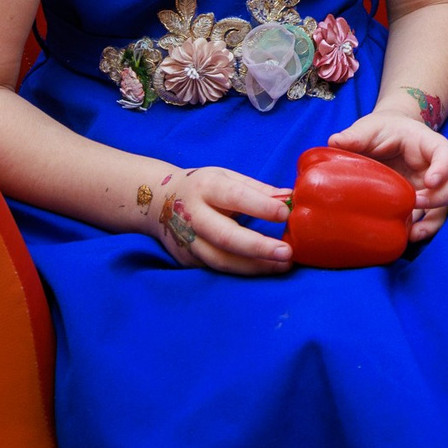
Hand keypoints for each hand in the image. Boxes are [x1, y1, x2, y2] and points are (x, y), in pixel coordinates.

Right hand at [149, 165, 293, 274]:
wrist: (157, 202)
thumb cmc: (203, 187)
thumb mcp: (227, 177)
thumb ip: (258, 189)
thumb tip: (290, 198)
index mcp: (206, 188)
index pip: (235, 197)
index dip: (261, 206)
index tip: (286, 213)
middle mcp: (193, 215)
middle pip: (225, 236)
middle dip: (258, 247)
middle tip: (287, 253)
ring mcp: (187, 241)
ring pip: (221, 260)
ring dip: (254, 266)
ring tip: (283, 265)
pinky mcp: (186, 259)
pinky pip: (217, 268)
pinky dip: (242, 270)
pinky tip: (265, 268)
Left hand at [330, 106, 447, 242]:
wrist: (384, 139)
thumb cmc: (381, 131)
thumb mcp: (369, 128)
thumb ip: (356, 135)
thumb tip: (335, 142)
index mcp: (427, 144)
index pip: (446, 153)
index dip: (444, 167)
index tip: (430, 181)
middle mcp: (435, 167)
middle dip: (441, 198)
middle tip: (416, 203)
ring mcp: (430, 186)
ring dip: (434, 221)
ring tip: (413, 233)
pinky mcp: (421, 202)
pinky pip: (430, 218)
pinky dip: (422, 229)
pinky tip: (405, 237)